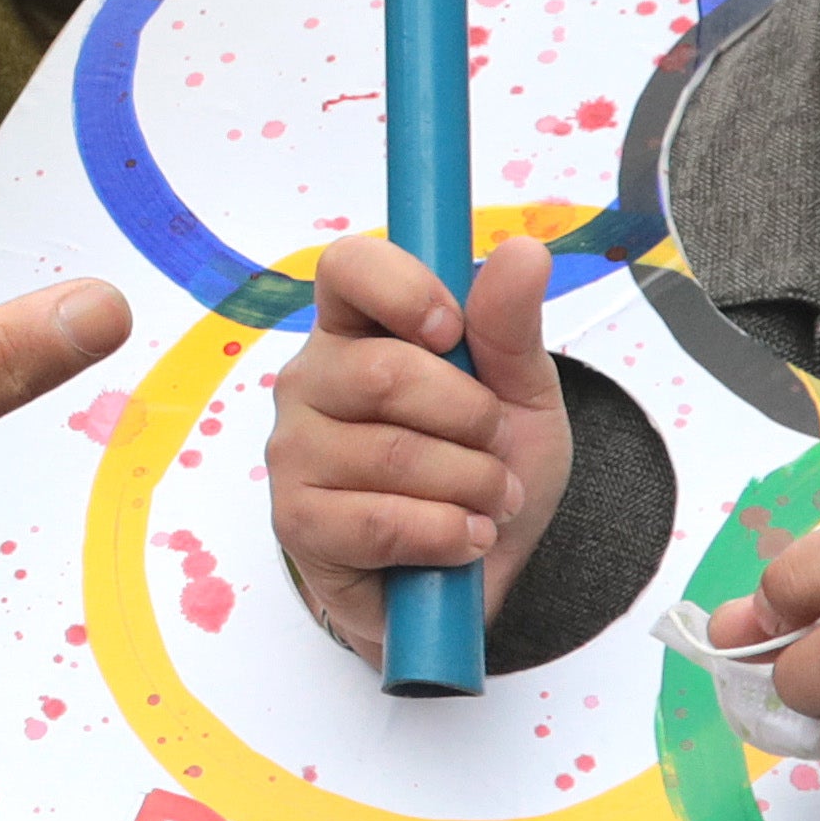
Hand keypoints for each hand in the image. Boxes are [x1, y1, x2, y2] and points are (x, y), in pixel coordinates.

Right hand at [265, 234, 570, 663]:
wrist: (476, 571)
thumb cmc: (485, 466)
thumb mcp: (521, 394)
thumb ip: (511, 327)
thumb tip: (525, 249)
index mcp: (357, 327)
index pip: (348, 267)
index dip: (404, 290)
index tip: (452, 332)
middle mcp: (311, 379)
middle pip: (386, 372)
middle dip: (472, 418)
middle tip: (496, 448)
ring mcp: (294, 451)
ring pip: (394, 454)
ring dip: (472, 487)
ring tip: (488, 503)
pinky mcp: (297, 522)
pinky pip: (381, 522)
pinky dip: (445, 535)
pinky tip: (461, 540)